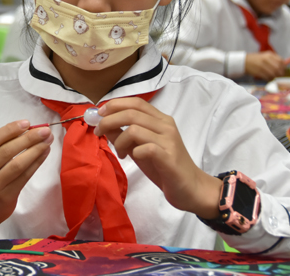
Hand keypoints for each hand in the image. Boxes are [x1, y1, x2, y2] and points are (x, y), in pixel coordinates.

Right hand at [0, 120, 52, 240]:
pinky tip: (44, 153)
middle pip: (5, 152)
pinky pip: (24, 176)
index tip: (26, 123)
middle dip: (28, 138)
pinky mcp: (6, 197)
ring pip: (17, 164)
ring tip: (47, 140)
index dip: (10, 130)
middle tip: (44, 130)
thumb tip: (27, 128)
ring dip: (35, 150)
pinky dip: (36, 162)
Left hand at [95, 98, 221, 219]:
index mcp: (160, 120)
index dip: (115, 104)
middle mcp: (166, 126)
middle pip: (131, 113)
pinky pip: (144, 148)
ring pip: (134, 129)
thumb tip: (104, 125)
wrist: (190, 188)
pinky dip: (133, 152)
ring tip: (121, 153)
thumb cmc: (164, 167)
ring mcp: (168, 140)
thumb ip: (124, 135)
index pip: (136, 102)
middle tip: (99, 132)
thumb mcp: (140, 148)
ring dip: (120, 140)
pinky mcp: (169, 157)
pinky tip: (133, 158)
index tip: (99, 113)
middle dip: (109, 120)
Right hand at [245, 51, 285, 80]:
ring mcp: (262, 66)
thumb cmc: (255, 59)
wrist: (244, 62)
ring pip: (274, 73)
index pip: (281, 61)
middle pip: (278, 68)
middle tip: (279, 76)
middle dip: (280, 73)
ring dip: (275, 77)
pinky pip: (268, 77)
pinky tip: (269, 79)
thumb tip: (282, 66)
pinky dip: (270, 79)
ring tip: (274, 78)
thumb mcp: (265, 56)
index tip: (282, 70)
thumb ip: (273, 59)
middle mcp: (267, 59)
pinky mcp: (259, 72)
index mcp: (269, 55)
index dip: (283, 67)